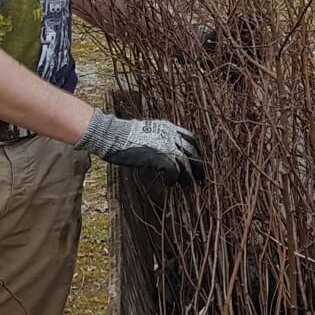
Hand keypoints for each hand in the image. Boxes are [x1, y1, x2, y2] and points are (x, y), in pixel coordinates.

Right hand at [76, 109, 203, 184]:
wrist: (113, 134)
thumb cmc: (124, 135)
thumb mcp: (147, 131)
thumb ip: (159, 138)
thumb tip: (164, 152)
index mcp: (168, 128)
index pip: (190, 139)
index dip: (196, 151)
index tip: (198, 160)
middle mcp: (170, 135)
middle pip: (191, 152)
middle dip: (198, 166)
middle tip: (202, 178)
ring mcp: (165, 145)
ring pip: (184, 164)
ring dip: (188, 177)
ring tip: (189, 186)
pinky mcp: (158, 156)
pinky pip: (172, 171)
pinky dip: (172, 179)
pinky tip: (169, 185)